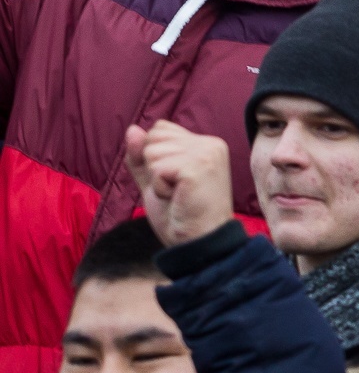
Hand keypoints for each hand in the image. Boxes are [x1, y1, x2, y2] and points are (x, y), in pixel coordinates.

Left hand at [123, 120, 235, 248]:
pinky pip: (157, 169)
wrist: (199, 243)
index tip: (174, 180)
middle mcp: (210, 143)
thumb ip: (141, 156)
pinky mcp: (197, 167)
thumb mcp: (155, 181)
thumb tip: (132, 129)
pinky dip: (159, 188)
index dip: (155, 157)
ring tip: (177, 195)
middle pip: (153, 138)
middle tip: (176, 190)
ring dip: (156, 180)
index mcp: (205, 144)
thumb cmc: (181, 215)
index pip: (160, 129)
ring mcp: (206, 153)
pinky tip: (177, 198)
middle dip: (153, 167)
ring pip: (152, 152)